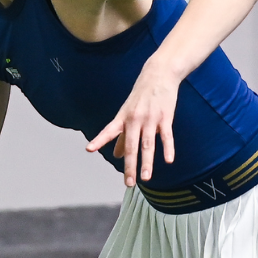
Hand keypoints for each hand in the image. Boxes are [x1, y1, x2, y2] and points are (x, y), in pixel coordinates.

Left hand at [86, 62, 178, 184]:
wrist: (159, 74)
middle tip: (128, 182)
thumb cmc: (141, 96)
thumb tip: (115, 154)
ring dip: (147, 162)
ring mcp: (150, 119)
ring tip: (145, 178)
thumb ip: (122, 135)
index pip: (109, 131)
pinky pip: (166, 136)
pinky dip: (168, 148)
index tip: (89, 149)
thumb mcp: (128, 113)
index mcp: (123, 118)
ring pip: (148, 144)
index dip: (99, 140)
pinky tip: (168, 160)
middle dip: (129, 165)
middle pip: (131, 146)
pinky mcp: (165, 117)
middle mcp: (134, 119)